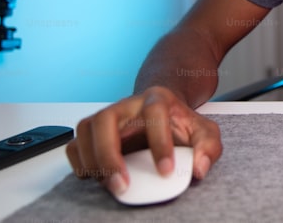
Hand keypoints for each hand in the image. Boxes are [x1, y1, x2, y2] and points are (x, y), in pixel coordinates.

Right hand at [65, 86, 221, 195]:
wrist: (160, 110)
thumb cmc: (178, 123)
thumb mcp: (204, 131)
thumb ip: (208, 147)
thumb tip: (199, 168)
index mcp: (157, 99)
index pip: (155, 114)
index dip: (160, 143)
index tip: (166, 171)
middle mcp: (127, 104)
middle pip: (106, 119)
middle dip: (110, 155)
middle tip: (122, 184)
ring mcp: (107, 116)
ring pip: (86, 130)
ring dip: (92, 160)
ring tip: (110, 183)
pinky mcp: (92, 132)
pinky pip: (74, 145)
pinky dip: (79, 163)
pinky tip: (95, 177)